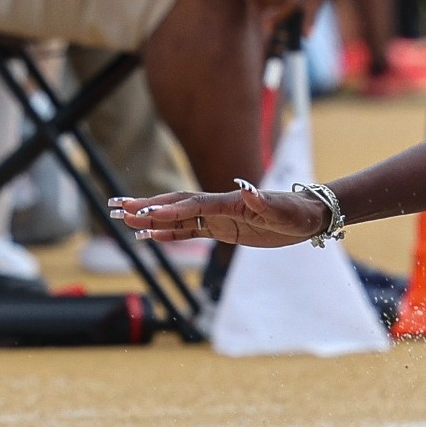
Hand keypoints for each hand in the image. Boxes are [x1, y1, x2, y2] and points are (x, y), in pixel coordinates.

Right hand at [110, 184, 330, 247]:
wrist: (309, 216)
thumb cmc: (298, 213)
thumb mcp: (284, 212)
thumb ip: (263, 202)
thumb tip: (247, 189)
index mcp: (232, 202)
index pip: (195, 205)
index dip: (171, 209)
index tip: (146, 213)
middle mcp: (220, 207)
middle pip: (177, 205)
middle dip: (147, 207)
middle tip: (116, 208)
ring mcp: (219, 218)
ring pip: (178, 218)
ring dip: (151, 219)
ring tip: (122, 220)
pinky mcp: (223, 229)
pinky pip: (190, 231)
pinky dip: (169, 233)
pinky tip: (149, 237)